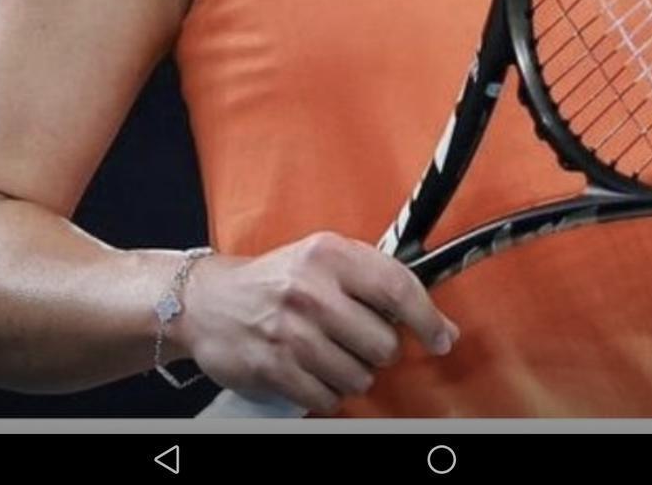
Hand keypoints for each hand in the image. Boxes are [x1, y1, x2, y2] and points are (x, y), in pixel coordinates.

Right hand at [173, 233, 458, 413]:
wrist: (209, 301)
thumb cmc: (277, 279)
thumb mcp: (322, 258)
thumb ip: (374, 280)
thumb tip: (435, 322)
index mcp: (330, 254)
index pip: (396, 287)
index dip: (427, 318)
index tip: (441, 338)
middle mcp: (312, 290)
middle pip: (383, 343)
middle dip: (379, 349)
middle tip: (358, 339)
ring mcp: (292, 331)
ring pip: (358, 376)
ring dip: (352, 374)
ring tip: (330, 353)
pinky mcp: (274, 367)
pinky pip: (328, 398)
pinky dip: (326, 392)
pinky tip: (311, 370)